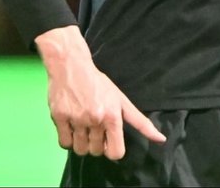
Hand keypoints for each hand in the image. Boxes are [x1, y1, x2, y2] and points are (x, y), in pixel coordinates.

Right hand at [36, 26, 165, 159]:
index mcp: (112, 116)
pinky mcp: (58, 117)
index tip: (108, 141)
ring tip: (82, 129)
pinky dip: (68, 140)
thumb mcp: (122, 101)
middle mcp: (95, 119)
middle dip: (96, 144)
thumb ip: (141, 122)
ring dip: (81, 144)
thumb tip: (161, 139)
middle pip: (96, 152)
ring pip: (79, 150)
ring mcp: (76, 119)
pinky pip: (64, 143)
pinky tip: (71, 128)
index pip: (115, 152)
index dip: (112, 150)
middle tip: (94, 129)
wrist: (71, 66)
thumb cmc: (99, 84)